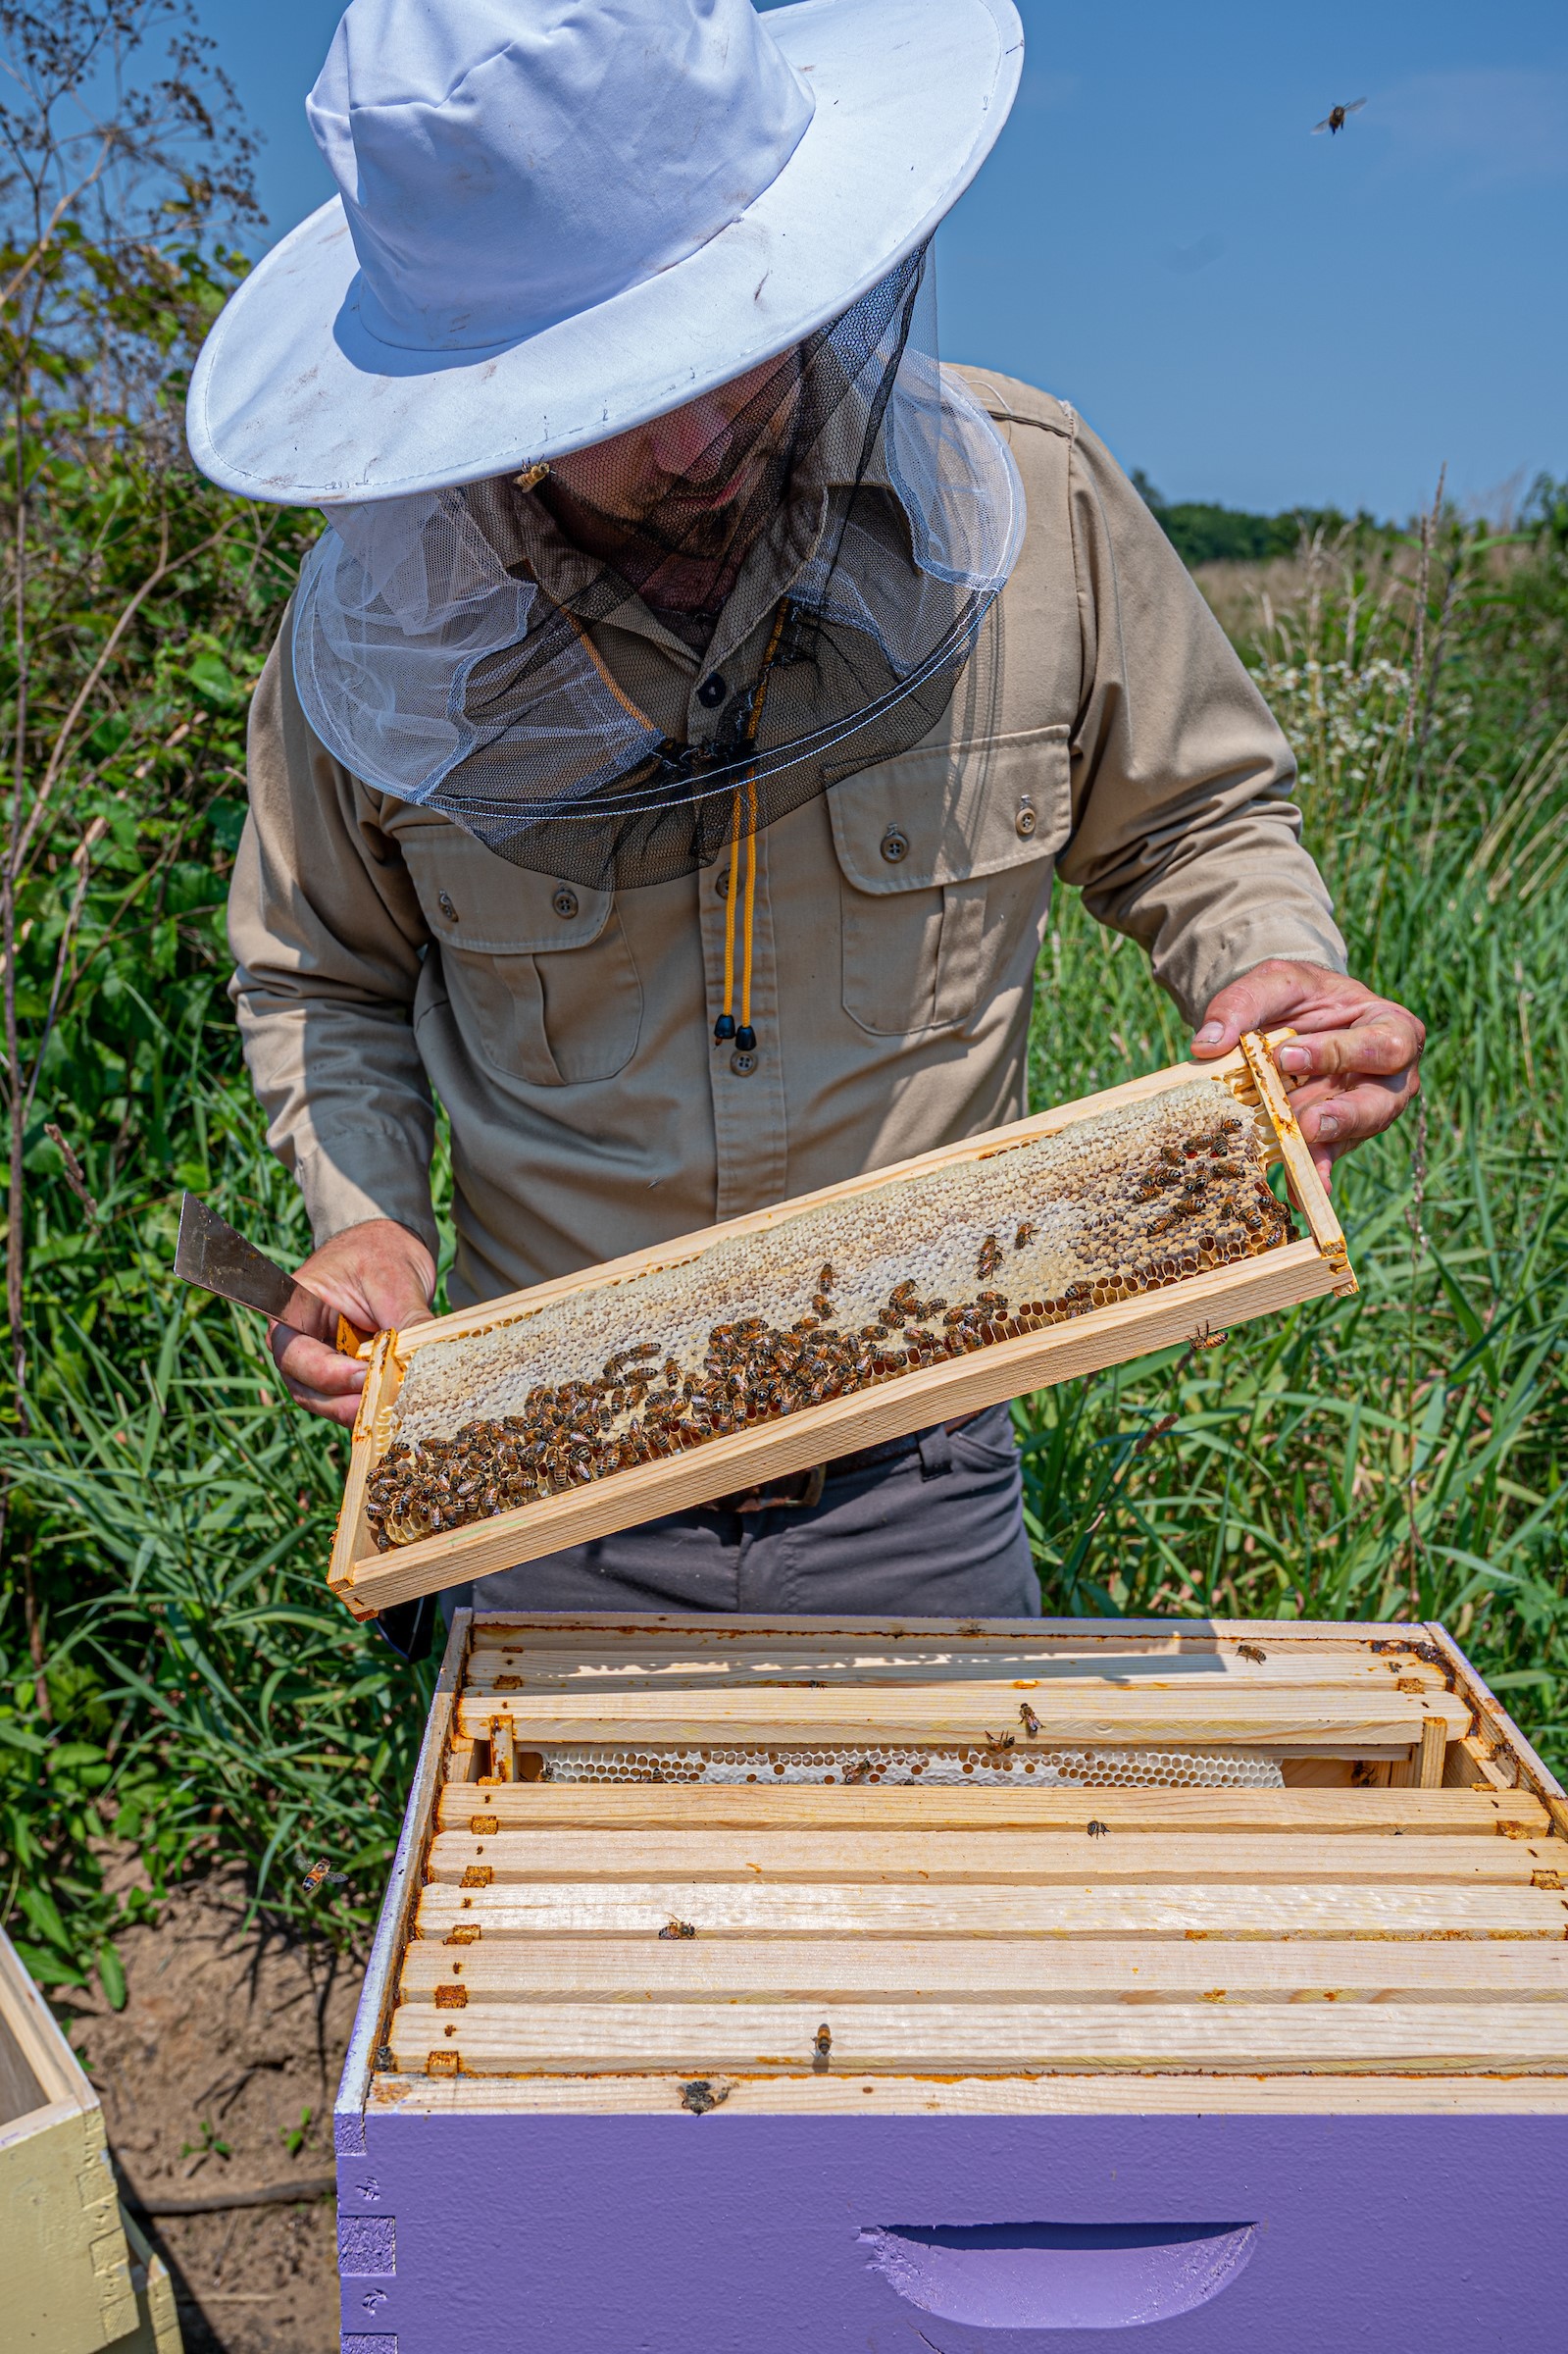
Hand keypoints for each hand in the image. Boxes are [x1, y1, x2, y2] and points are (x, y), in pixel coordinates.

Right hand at [269, 1218, 435, 1427]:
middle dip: (345, 1401)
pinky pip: (351, 1400)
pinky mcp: (345, 1376)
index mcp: (294, 1310)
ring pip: (328, 1403)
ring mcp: (321, 1362)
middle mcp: (299, 1342)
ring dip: (360, 1410)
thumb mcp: (395, 1281)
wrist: (391, 1248)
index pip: (294, 1353)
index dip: (326, 1374)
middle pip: (307, 1388)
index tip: (364, 1375)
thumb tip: (428, 1363)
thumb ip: (406, 1323)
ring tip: (395, 1408)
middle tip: (385, 1404)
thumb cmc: (381, 1252)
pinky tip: (398, 1406)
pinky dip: (372, 1407)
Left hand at [1190, 958, 1423, 1186]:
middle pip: (1382, 1101)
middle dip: (1344, 1114)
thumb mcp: (1274, 983)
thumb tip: (1206, 1044)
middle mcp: (1391, 1077)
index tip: (1285, 1055)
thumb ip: (1244, 1004)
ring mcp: (1367, 1111)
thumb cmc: (1297, 997)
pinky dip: (1310, 1174)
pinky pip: (1328, 1157)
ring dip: (1321, 1145)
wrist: (1292, 1018)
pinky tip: (1295, 1193)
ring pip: (1355, 1135)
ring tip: (1294, 1152)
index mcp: (1392, 1027)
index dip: (1339, 1053)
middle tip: (1305, 1122)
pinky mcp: (1338, 1137)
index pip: (1383, 1044)